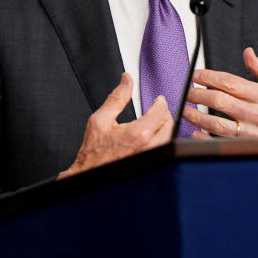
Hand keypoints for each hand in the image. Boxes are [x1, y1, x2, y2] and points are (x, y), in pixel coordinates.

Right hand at [58, 73, 173, 178]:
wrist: (88, 176)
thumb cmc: (93, 153)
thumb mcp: (101, 119)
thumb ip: (117, 97)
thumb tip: (126, 80)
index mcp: (138, 133)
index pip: (161, 112)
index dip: (161, 103)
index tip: (159, 100)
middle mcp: (148, 147)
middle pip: (169, 125)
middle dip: (165, 114)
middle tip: (158, 109)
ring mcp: (151, 158)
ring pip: (169, 139)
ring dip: (164, 128)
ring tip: (156, 122)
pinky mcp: (150, 166)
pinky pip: (163, 150)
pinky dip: (162, 141)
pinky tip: (152, 138)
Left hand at [182, 47, 257, 137]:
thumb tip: (247, 52)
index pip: (230, 82)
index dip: (209, 77)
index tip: (196, 75)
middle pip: (220, 100)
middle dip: (198, 94)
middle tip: (187, 91)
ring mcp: (254, 133)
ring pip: (218, 123)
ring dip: (197, 116)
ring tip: (185, 110)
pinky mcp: (250, 148)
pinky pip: (222, 143)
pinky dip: (206, 139)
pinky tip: (195, 133)